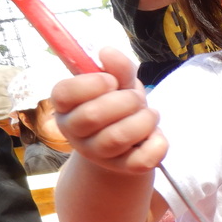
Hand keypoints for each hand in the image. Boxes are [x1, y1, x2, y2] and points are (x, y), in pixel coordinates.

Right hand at [52, 47, 167, 174]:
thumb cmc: (118, 105)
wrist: (128, 144)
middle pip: (93, 116)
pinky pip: (143, 159)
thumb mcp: (118, 82)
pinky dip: (158, 142)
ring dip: (144, 120)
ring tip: (150, 114)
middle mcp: (75, 132)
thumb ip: (116, 68)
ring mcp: (97, 154)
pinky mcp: (123, 169)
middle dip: (125, 101)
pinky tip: (156, 135)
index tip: (111, 81)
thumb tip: (107, 52)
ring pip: (118, 138)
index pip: (64, 93)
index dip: (92, 83)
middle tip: (137, 99)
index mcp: (65, 106)